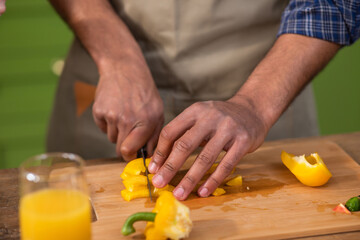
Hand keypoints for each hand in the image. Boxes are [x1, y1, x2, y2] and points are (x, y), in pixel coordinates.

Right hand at [92, 58, 163, 160]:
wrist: (124, 69)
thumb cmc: (144, 92)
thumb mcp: (157, 112)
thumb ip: (154, 136)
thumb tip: (148, 156)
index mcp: (145, 122)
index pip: (130, 152)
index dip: (131, 156)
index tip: (132, 154)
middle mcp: (127, 121)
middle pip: (119, 149)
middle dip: (125, 147)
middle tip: (129, 134)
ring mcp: (111, 115)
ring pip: (112, 138)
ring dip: (117, 132)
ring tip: (124, 115)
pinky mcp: (98, 111)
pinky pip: (103, 127)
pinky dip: (108, 123)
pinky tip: (115, 109)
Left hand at [148, 96, 268, 199]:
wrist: (253, 109)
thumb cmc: (220, 118)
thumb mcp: (200, 117)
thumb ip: (183, 133)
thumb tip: (160, 160)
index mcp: (195, 111)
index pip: (171, 132)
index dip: (160, 152)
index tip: (153, 169)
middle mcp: (210, 117)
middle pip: (185, 145)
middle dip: (170, 167)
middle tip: (159, 183)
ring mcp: (228, 129)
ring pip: (205, 158)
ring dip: (190, 179)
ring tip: (180, 193)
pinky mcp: (243, 141)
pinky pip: (226, 164)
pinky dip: (213, 180)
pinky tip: (204, 191)